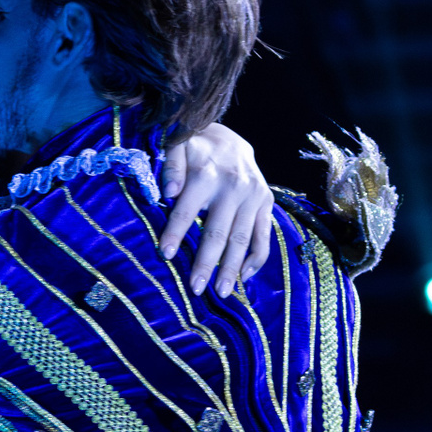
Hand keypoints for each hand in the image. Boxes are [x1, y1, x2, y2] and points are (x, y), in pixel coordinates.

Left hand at [160, 123, 274, 297]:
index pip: (187, 210)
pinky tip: (244, 278)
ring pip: (242, 239)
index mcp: (207, 174)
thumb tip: (168, 193)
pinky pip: (264, 237)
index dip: (175, 233)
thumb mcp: (178, 144)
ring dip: (231, 268)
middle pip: (218, 232)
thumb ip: (171, 165)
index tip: (165, 255)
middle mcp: (234, 187)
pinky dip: (256, 259)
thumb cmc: (196, 147)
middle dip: (206, 263)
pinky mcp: (266, 203)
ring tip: (221, 293)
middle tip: (196, 289)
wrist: (229, 138)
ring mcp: (254, 197)